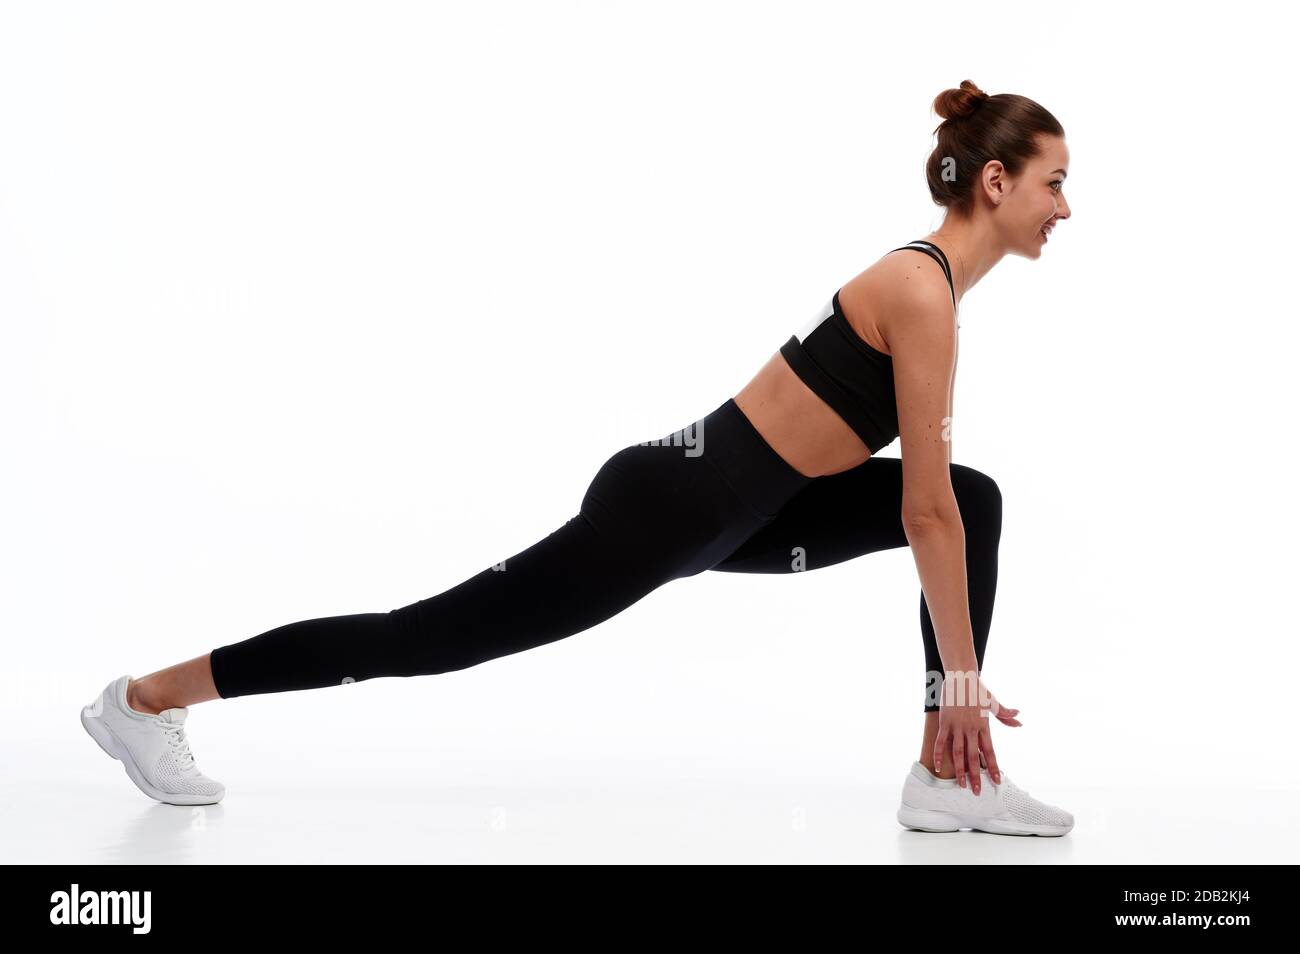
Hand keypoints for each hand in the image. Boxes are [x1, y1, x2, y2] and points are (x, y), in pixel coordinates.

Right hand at [934, 678, 1020, 794]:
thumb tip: (1020, 721)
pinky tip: (938, 767)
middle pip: (975, 757)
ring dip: (960, 770)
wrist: (961, 676)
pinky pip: (942, 742)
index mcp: (984, 726)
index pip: (990, 752)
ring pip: (959, 753)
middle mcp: (971, 729)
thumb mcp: (993, 703)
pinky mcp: (945, 722)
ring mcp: (957, 726)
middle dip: (976, 776)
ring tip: (961, 785)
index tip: (997, 781)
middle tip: (978, 792)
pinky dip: (940, 755)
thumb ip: (1005, 715)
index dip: (994, 767)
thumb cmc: (978, 689)